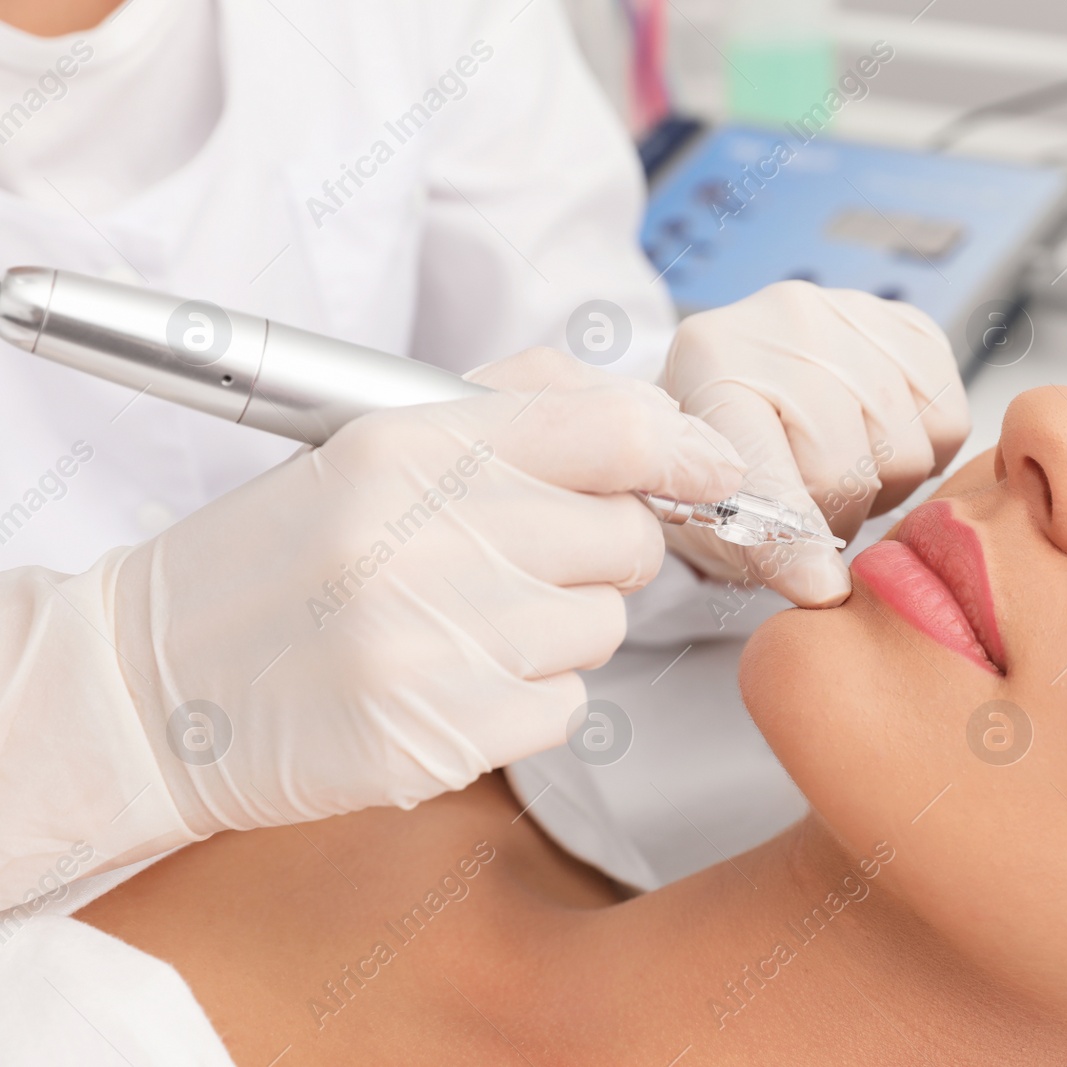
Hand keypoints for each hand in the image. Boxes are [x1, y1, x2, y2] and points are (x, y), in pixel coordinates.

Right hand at [110, 348, 742, 836]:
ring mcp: (437, 644)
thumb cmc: (281, 556)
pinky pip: (566, 706)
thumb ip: (516, 404)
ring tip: (457, 622)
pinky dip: (526, 699)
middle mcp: (429, 538)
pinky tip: (445, 682)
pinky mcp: (443, 737)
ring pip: (603, 628)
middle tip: (516, 560)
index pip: (616, 431)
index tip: (705, 471)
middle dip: (595, 552)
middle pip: (627, 539)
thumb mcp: (370, 441)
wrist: (150, 686)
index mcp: (410, 445)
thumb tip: (652, 412)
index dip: (685, 451)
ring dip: (556, 628)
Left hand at [660, 281, 969, 605]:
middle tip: (815, 508)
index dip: (794, 539)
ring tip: (846, 466)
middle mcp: (782, 323)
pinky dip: (925, 449)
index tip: (820, 588)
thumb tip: (825, 586)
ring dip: (883, 485)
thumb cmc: (725, 452)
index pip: (763, 465)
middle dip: (836, 515)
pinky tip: (880, 438)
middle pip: (846, 469)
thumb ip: (759, 543)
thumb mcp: (710, 504)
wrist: (748, 378)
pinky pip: (948, 422)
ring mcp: (851, 314)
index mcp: (711, 363)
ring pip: (907, 452)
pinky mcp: (907, 324)